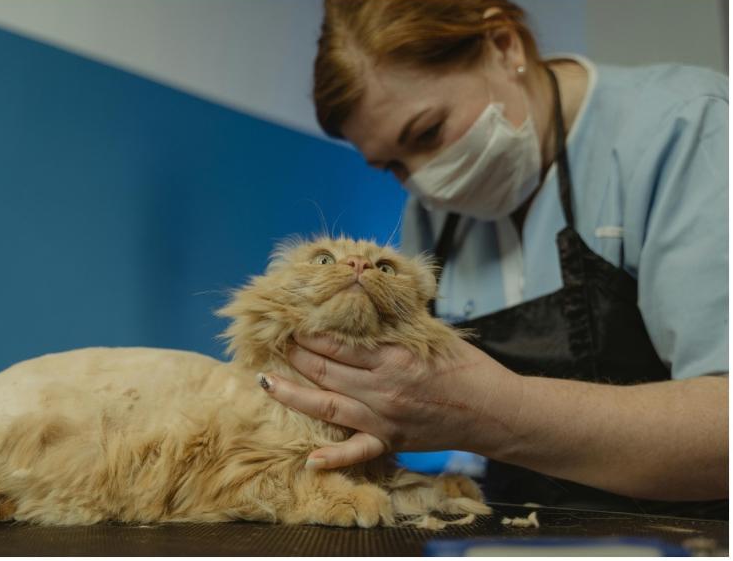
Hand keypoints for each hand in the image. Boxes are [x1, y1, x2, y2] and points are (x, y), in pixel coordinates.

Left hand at [259, 332, 523, 469]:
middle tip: (274, 342)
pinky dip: (335, 458)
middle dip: (296, 355)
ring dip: (294, 394)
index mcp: (393, 358)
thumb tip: (364, 300)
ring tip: (266, 381)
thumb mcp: (431, 333)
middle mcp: (382, 389)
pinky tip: (311, 460)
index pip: (339, 344)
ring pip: (328, 406)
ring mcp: (384, 418)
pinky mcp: (391, 441)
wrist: (494, 410)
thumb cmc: (466, 366)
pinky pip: (358, 451)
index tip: (291, 321)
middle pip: (326, 371)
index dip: (311, 333)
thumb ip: (395, 323)